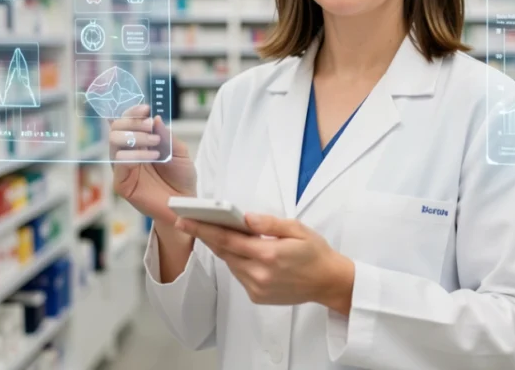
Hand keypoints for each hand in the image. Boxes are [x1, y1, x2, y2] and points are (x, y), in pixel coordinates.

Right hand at [109, 104, 196, 224]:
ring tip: (156, 143)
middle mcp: (128, 152)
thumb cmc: (182, 178)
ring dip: (136, 137)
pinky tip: (151, 156)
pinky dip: (134, 155)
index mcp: (139, 142)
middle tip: (150, 125)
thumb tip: (155, 118)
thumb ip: (167, 136)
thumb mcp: (180, 152)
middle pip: (116, 128)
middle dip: (133, 122)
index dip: (133, 111)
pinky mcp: (122, 184)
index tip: (146, 108)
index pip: (127, 121)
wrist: (186, 204)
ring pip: (115, 142)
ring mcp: (123, 168)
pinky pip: (119, 164)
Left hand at [176, 214, 355, 313]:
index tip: (185, 220)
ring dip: (223, 248)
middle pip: (224, 252)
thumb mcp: (297, 229)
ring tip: (216, 233)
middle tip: (190, 222)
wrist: (329, 282)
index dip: (203, 229)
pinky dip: (237, 261)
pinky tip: (241, 252)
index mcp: (268, 254)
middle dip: (207, 236)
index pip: (227, 239)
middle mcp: (259, 274)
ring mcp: (257, 288)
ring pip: (231, 264)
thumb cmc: (315, 252)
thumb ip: (269, 223)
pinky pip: (239, 275)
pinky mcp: (257, 296)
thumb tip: (245, 217)